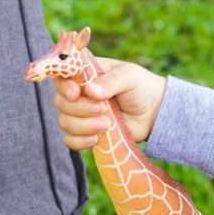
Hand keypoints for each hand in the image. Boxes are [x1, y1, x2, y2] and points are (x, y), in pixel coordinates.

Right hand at [52, 57, 166, 148]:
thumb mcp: (129, 77)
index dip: (63, 86)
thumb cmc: (140, 87)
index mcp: (84, 73)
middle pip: (60, 102)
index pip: (60, 76)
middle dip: (80, 109)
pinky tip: (96, 139)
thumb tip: (90, 91)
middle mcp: (78, 93)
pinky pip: (70, 140)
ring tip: (107, 125)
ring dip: (83, 126)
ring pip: (64, 122)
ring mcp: (80, 114)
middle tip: (103, 109)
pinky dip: (79, 141)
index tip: (75, 93)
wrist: (153, 112)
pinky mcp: (85, 132)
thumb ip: (111, 81)